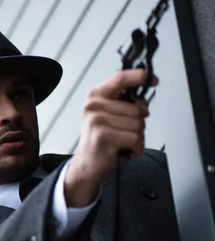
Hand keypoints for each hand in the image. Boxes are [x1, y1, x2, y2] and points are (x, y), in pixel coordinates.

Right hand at [64, 69, 156, 206]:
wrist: (87, 164)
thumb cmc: (101, 139)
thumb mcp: (109, 116)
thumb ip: (125, 104)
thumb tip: (143, 102)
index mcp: (95, 96)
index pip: (120, 79)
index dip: (139, 77)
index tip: (153, 80)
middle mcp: (93, 106)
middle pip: (136, 108)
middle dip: (138, 123)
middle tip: (124, 133)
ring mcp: (96, 121)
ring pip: (138, 124)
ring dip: (137, 137)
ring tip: (124, 143)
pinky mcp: (103, 137)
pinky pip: (135, 138)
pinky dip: (136, 147)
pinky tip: (126, 150)